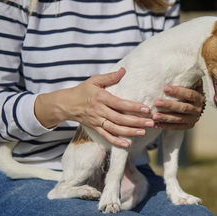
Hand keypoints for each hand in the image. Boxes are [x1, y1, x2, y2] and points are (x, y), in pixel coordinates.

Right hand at [35, 68, 153, 147]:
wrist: (66, 104)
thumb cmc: (82, 91)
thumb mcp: (94, 80)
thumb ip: (110, 77)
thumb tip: (124, 70)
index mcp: (101, 97)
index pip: (119, 103)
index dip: (133, 107)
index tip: (146, 109)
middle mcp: (99, 110)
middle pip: (120, 118)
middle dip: (136, 121)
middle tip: (151, 122)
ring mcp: (97, 121)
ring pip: (115, 129)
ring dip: (130, 132)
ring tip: (143, 132)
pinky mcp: (95, 128)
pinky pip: (106, 136)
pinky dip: (116, 141)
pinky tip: (127, 144)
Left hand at [152, 84, 204, 129]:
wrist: (196, 106)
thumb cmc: (189, 92)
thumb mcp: (192, 85)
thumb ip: (187, 79)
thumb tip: (177, 67)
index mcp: (199, 98)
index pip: (189, 94)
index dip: (178, 91)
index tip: (165, 88)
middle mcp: (197, 109)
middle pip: (183, 107)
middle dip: (169, 105)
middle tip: (157, 102)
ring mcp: (193, 119)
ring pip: (179, 119)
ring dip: (166, 117)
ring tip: (154, 116)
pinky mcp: (188, 126)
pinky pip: (176, 127)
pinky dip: (166, 126)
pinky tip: (156, 124)